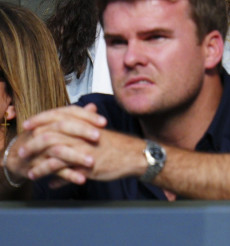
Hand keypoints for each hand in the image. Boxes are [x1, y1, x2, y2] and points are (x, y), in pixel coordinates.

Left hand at [20, 104, 143, 184]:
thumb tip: (72, 135)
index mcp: (85, 124)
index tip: (28, 125)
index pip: (57, 116)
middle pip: (50, 134)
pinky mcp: (88, 165)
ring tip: (31, 172)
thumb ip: (84, 132)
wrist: (136, 155)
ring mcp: (84, 149)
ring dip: (39, 164)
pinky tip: (49, 183)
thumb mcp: (101, 134)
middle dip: (33, 143)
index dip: (40, 119)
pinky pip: (65, 171)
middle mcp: (83, 134)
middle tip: (23, 150)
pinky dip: (54, 177)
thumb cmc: (119, 145)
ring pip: (54, 153)